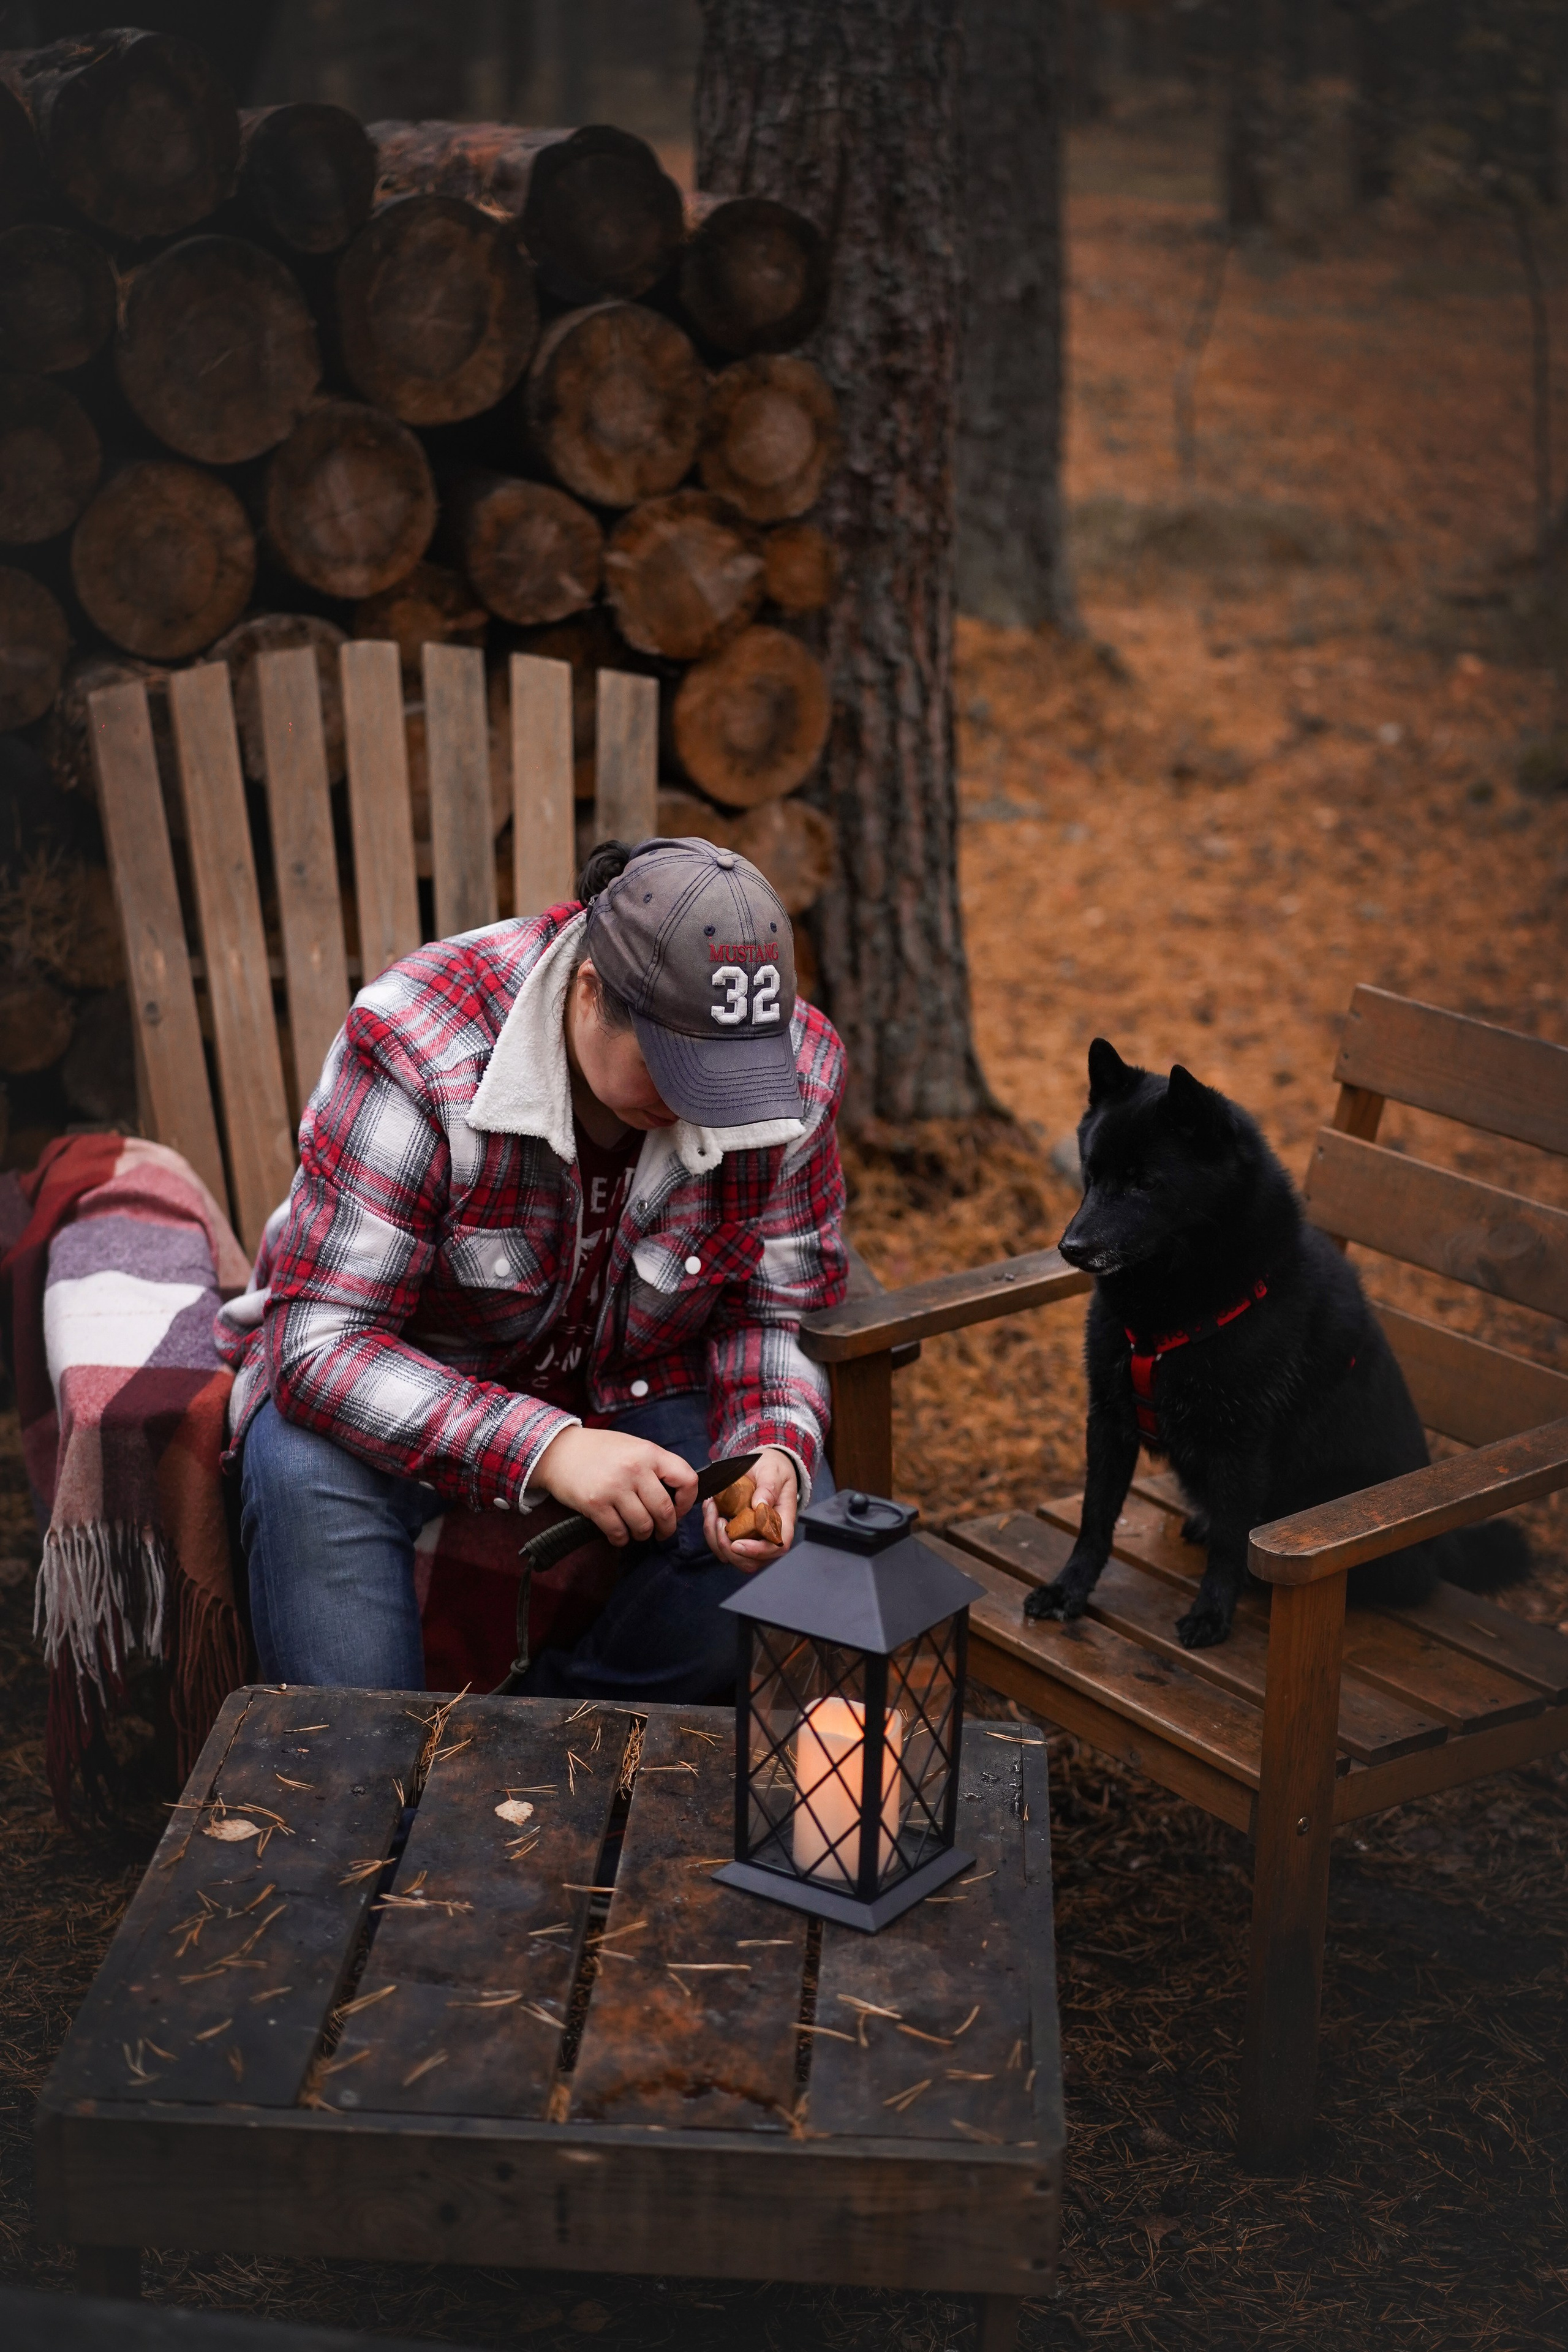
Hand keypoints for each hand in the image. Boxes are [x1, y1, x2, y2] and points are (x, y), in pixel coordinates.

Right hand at [530, 1425, 697, 1546]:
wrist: (558, 1450)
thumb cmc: (599, 1450)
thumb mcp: (633, 1446)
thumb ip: (655, 1466)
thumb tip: (676, 1495)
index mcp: (649, 1453)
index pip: (687, 1479)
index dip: (687, 1501)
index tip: (679, 1509)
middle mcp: (635, 1469)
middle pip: (665, 1510)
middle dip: (667, 1527)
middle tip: (662, 1532)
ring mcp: (614, 1487)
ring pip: (643, 1525)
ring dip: (643, 1534)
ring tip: (639, 1532)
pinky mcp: (595, 1504)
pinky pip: (618, 1532)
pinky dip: (621, 1539)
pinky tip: (619, 1534)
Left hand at [704, 1447, 798, 1571]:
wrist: (765, 1466)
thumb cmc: (774, 1470)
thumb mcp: (773, 1472)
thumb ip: (768, 1487)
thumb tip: (760, 1504)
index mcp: (783, 1523)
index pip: (776, 1548)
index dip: (757, 1551)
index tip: (737, 1543)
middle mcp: (769, 1536)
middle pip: (752, 1561)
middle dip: (729, 1548)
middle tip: (717, 1520)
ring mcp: (752, 1538)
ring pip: (733, 1557)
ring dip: (716, 1538)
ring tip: (711, 1509)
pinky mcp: (738, 1534)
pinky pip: (721, 1544)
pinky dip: (710, 1531)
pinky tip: (710, 1508)